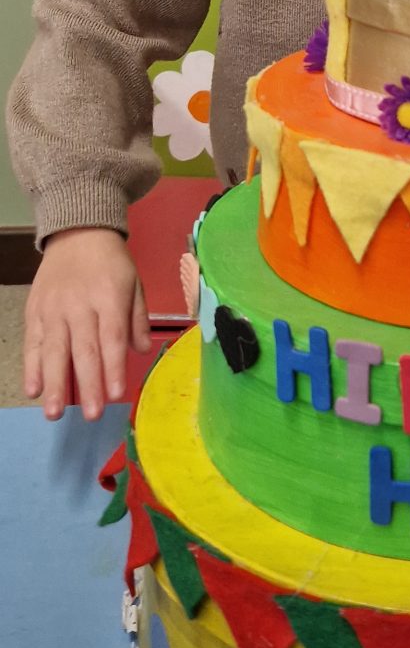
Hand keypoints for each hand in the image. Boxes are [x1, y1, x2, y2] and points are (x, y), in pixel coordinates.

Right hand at [24, 228, 151, 422]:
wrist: (76, 232)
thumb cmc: (111, 263)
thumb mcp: (133, 283)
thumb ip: (137, 318)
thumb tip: (140, 351)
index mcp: (109, 296)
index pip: (111, 337)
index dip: (113, 367)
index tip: (116, 395)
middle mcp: (79, 304)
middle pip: (83, 349)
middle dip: (88, 384)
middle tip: (91, 415)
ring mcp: (53, 309)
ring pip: (54, 350)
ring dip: (55, 384)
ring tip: (54, 413)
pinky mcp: (35, 311)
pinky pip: (32, 342)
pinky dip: (31, 367)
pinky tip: (33, 390)